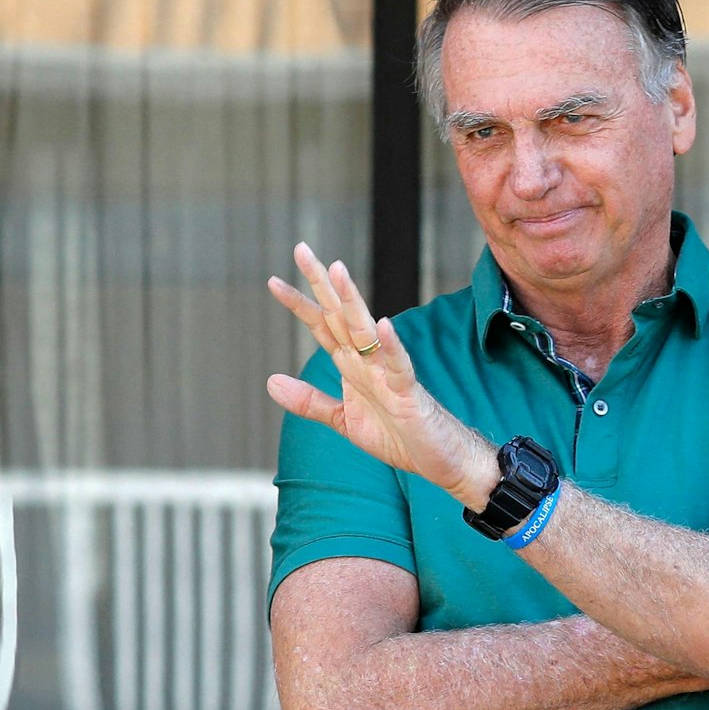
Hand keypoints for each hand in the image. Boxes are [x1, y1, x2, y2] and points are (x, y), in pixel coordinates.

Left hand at [266, 244, 496, 504]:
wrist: (438, 460)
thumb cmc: (398, 434)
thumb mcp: (343, 420)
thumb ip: (309, 401)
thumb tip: (270, 382)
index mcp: (352, 364)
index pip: (322, 325)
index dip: (299, 303)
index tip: (273, 281)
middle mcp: (368, 360)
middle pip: (339, 315)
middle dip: (320, 283)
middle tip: (301, 249)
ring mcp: (389, 372)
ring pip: (366, 330)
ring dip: (352, 301)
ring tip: (336, 270)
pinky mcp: (409, 392)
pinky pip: (400, 366)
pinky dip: (392, 346)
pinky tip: (384, 326)